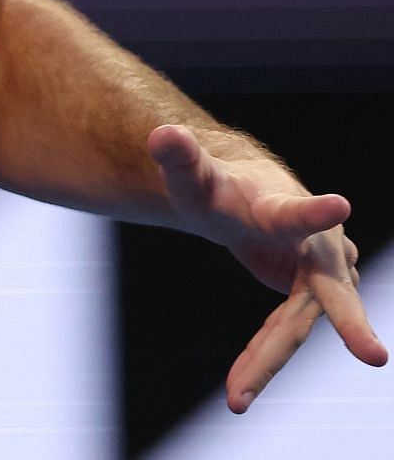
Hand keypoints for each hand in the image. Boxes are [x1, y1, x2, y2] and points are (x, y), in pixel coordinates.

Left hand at [149, 123, 387, 411]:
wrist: (242, 198)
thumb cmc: (217, 184)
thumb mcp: (189, 173)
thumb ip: (178, 156)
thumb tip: (162, 134)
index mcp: (285, 210)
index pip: (297, 212)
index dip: (315, 211)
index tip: (338, 206)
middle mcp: (317, 246)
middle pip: (325, 293)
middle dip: (350, 324)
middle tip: (375, 356)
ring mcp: (321, 276)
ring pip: (296, 325)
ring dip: (267, 362)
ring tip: (235, 399)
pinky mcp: (309, 298)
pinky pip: (283, 333)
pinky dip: (260, 361)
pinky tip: (238, 389)